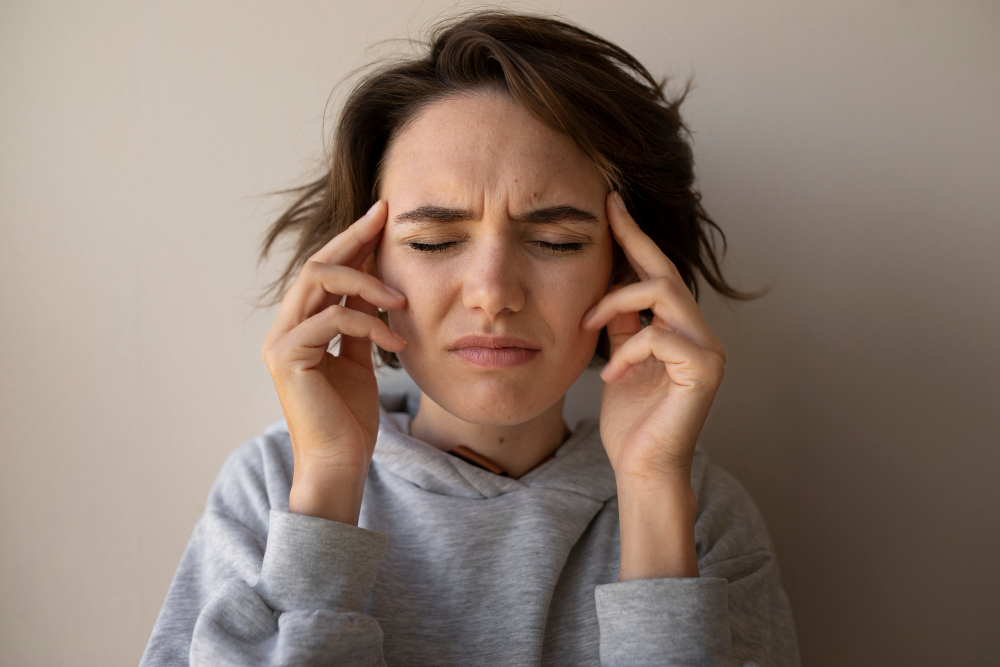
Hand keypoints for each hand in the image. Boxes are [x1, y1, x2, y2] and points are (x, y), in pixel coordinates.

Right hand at [261, 199, 407, 522]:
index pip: (326, 271)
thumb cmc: (350, 419)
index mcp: (301, 327)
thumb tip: (376, 286)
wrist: (340, 463)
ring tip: (402, 302)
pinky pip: (332, 320)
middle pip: (317, 264)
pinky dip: (369, 323)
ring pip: (318, 281)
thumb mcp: (361, 360)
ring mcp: (281, 341)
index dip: (353, 241)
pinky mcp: (287, 357)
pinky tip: (395, 342)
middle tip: (387, 221)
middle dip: (354, 239)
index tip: (382, 217)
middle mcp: (285, 329)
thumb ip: (360, 324)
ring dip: (366, 282)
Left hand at [581, 191, 726, 485]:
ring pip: (664, 292)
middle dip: (632, 240)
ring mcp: (708, 350)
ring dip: (616, 302)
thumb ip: (620, 324)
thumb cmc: (631, 421)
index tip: (611, 204)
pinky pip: (658, 335)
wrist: (642, 468)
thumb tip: (607, 286)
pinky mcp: (705, 370)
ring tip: (587, 325)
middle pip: (665, 271)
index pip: (657, 273)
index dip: (635, 237)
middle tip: (604, 213)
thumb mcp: (619, 360)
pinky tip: (610, 374)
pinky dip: (625, 350)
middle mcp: (700, 333)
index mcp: (679, 330)